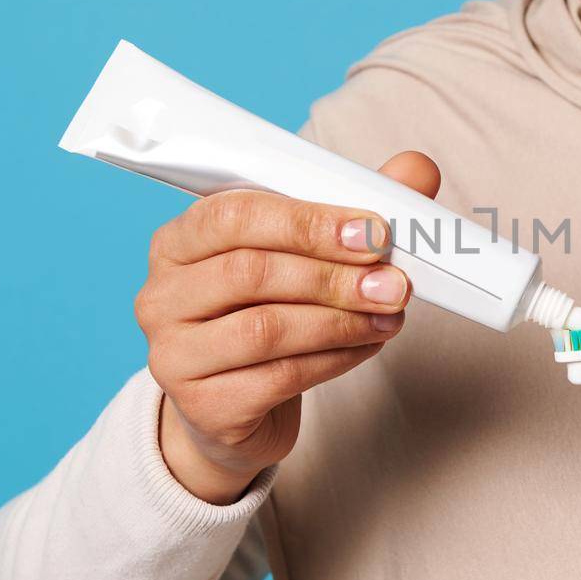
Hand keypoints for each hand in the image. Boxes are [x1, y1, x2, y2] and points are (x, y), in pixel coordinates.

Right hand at [135, 151, 440, 504]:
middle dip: (334, 276)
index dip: (309, 222)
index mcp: (180, 241)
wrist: (234, 410)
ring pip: (266, 328)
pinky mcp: (203, 405)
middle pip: (251, 272)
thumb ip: (354, 214)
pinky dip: (335, 359)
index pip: (234, 215)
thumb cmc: (267, 315)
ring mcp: (174, 354)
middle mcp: (163, 295)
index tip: (374, 232)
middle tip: (395, 283)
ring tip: (389, 317)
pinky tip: (367, 347)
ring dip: (341, 321)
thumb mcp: (304, 259)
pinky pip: (279, 376)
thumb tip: (417, 169)